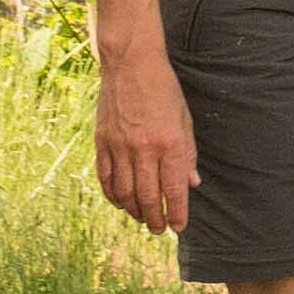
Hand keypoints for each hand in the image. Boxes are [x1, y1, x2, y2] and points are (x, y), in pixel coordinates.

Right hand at [92, 43, 199, 233]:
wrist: (131, 64)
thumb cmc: (164, 90)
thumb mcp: (184, 119)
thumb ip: (187, 154)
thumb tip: (191, 184)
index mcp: (169, 143)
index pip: (173, 189)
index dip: (176, 213)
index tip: (178, 227)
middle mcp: (143, 148)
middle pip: (147, 197)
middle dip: (154, 218)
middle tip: (158, 229)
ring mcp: (119, 146)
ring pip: (124, 192)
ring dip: (133, 211)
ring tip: (141, 218)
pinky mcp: (102, 142)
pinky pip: (105, 177)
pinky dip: (112, 194)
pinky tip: (120, 201)